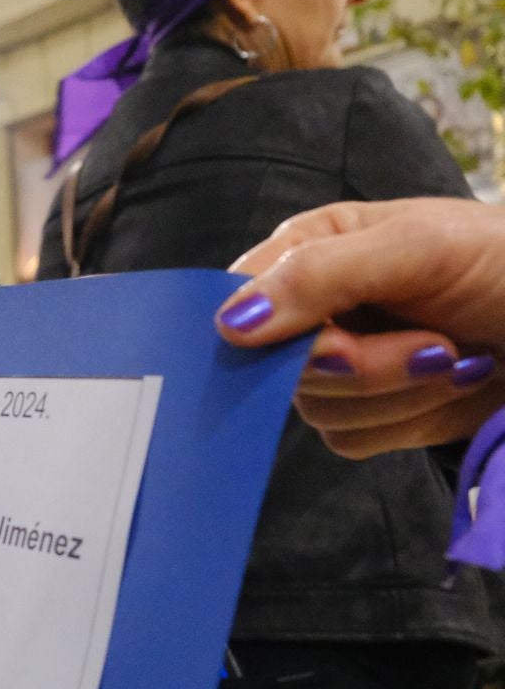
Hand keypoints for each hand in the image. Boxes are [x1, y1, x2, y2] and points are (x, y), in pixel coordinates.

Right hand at [219, 198, 504, 456]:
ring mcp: (342, 365)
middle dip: (363, 366)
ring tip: (459, 358)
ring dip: (398, 393)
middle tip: (435, 345)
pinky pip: (347, 440)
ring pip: (315, 410)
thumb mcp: (418, 248)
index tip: (332, 343)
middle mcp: (315, 309)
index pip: (241, 300)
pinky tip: (456, 385)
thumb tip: (229, 324)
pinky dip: (406, 422)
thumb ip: (319, 276)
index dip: (273, 332)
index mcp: (311, 249)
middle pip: (277, 368)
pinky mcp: (372, 415)